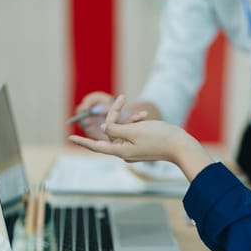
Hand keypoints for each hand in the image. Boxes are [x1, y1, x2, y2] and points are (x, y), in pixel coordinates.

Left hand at [69, 95, 213, 180]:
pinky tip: (145, 116)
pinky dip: (137, 123)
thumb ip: (115, 129)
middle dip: (115, 115)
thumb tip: (105, 128)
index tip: (70, 138)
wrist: (181, 145)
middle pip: (112, 132)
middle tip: (121, 99)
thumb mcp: (133, 130)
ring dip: (130, 119)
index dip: (82, 141)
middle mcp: (125, 152)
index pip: (96, 146)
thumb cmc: (158, 137)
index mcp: (120, 151)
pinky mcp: (142, 145)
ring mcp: (134, 149)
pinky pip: (133, 133)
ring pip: (123, 130)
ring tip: (144, 113)